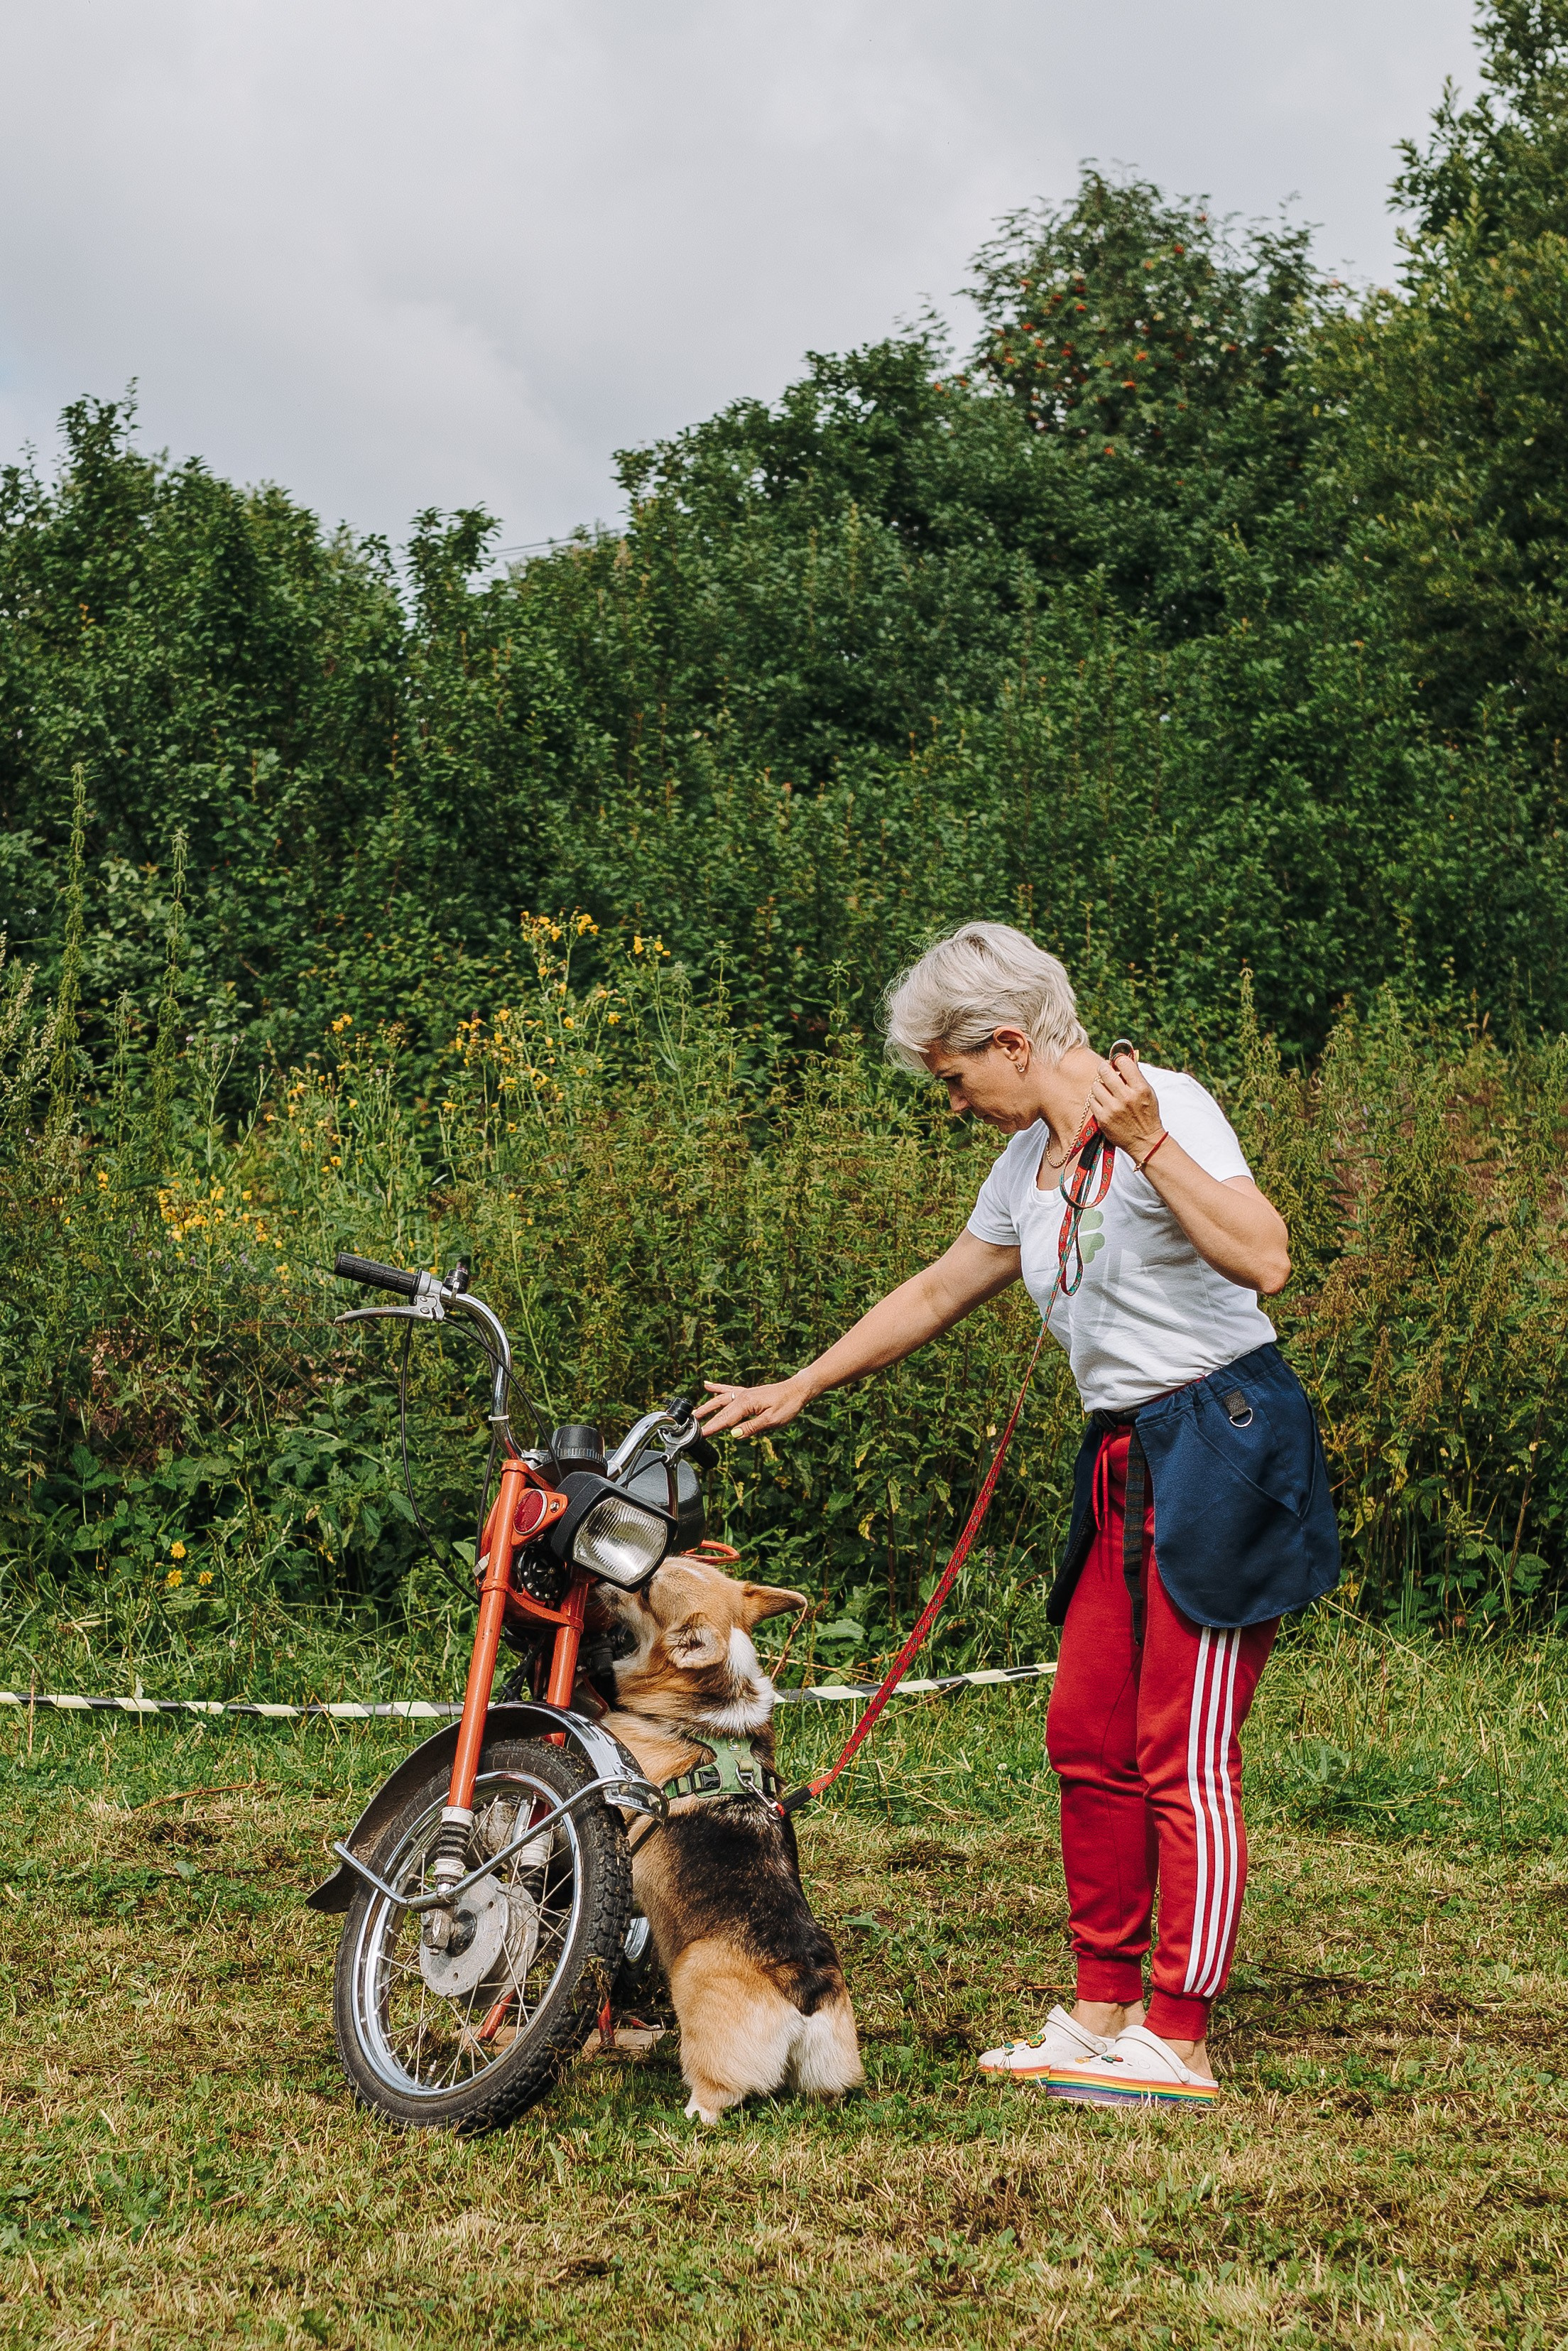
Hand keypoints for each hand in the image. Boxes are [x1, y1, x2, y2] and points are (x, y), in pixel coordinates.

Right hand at [695, 1374, 809, 1438]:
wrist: (797, 1390)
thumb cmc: (787, 1405)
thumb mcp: (772, 1420)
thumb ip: (752, 1427)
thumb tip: (734, 1435)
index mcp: (746, 1403)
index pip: (726, 1419)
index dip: (712, 1428)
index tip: (700, 1435)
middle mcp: (742, 1396)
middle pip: (720, 1409)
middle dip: (706, 1418)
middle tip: (692, 1427)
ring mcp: (744, 1393)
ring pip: (720, 1399)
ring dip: (707, 1406)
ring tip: (695, 1412)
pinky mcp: (747, 1392)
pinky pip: (728, 1389)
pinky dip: (717, 1388)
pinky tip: (707, 1386)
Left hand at [1085, 1049, 1163, 1161]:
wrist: (1145, 1141)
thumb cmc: (1147, 1114)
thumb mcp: (1148, 1092)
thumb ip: (1136, 1075)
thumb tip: (1124, 1056)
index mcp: (1140, 1088)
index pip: (1123, 1062)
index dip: (1118, 1060)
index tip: (1116, 1062)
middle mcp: (1126, 1097)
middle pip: (1105, 1071)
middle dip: (1104, 1069)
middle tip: (1105, 1071)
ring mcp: (1113, 1109)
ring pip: (1096, 1085)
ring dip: (1100, 1086)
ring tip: (1107, 1091)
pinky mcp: (1103, 1119)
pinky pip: (1092, 1101)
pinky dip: (1097, 1100)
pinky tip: (1104, 1103)